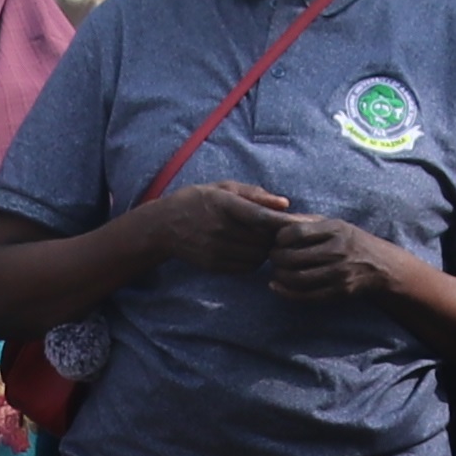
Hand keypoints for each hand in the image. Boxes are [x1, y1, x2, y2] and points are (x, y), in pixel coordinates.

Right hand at [138, 180, 301, 276]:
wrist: (164, 226)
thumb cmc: (198, 201)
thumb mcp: (223, 188)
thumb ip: (254, 194)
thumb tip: (284, 204)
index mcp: (223, 204)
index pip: (260, 216)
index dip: (280, 221)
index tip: (292, 221)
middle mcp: (219, 228)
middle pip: (262, 239)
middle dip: (274, 237)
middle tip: (277, 231)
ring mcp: (215, 249)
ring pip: (257, 256)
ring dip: (265, 250)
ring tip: (262, 240)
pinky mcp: (213, 265)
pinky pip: (246, 267)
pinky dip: (254, 261)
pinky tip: (249, 250)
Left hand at [259, 212, 408, 303]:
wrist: (382, 266)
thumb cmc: (351, 241)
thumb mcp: (335, 224)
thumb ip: (306, 221)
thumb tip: (275, 219)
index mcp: (335, 229)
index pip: (296, 232)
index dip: (280, 238)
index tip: (278, 241)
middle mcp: (338, 251)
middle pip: (292, 257)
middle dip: (275, 258)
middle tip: (273, 257)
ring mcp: (339, 273)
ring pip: (296, 278)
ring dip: (279, 276)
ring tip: (277, 271)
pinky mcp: (339, 292)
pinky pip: (305, 296)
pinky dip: (286, 293)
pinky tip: (277, 286)